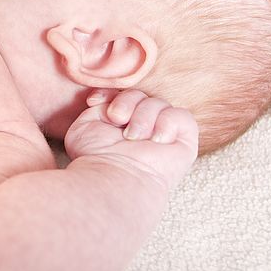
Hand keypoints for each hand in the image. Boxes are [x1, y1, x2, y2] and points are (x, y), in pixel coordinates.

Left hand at [64, 88, 198, 187]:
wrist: (114, 177)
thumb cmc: (95, 157)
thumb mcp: (85, 126)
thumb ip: (96, 107)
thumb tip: (104, 98)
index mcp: (120, 125)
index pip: (121, 94)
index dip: (110, 93)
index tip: (94, 103)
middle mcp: (142, 128)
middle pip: (139, 95)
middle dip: (125, 102)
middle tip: (117, 120)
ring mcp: (163, 134)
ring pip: (158, 103)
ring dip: (142, 117)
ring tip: (133, 138)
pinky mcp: (184, 142)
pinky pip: (181, 116)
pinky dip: (166, 123)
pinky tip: (155, 140)